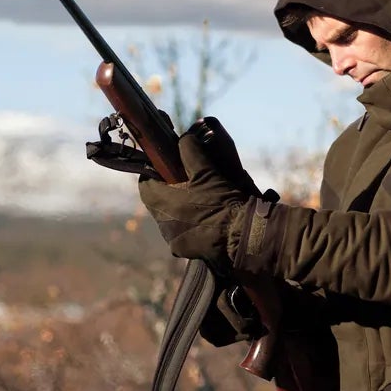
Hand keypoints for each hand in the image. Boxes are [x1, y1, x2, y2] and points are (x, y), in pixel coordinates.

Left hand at [138, 126, 252, 262]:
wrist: (244, 237)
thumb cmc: (223, 203)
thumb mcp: (207, 172)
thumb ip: (190, 151)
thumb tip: (184, 138)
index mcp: (163, 205)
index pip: (145, 185)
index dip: (153, 172)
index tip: (164, 166)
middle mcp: (165, 226)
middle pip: (158, 203)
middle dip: (168, 191)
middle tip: (184, 181)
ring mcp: (176, 242)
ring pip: (171, 219)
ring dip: (179, 209)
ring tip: (198, 200)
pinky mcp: (189, 251)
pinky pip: (184, 234)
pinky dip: (191, 224)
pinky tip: (206, 218)